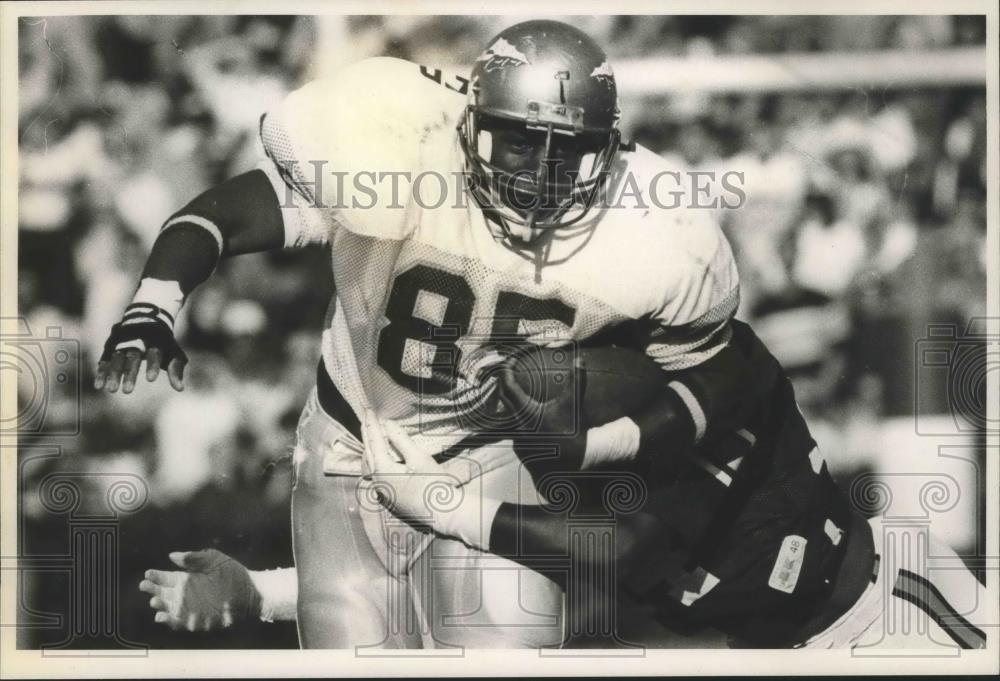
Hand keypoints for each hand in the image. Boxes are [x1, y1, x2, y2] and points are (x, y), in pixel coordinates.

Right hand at [95, 303, 187, 392]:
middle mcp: (137, 339)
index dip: (152, 365)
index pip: (154, 353)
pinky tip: (99, 386)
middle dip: (129, 373)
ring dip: (114, 374)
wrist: (147, 319)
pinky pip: (105, 359)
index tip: (151, 379)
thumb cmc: (163, 343)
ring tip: (112, 390)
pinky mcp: (111, 345)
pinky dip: (102, 372)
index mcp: (155, 340)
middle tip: (127, 391)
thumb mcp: (174, 353)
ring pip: (117, 358)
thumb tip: (180, 389)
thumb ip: (176, 370)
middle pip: (132, 357)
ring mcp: (122, 342)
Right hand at [139, 549, 260, 631]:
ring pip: (168, 609)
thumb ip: (194, 558)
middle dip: (153, 590)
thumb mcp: (214, 560)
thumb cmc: (233, 573)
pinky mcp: (196, 622)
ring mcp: (190, 609)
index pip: (166, 578)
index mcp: (187, 579)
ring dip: (159, 607)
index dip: (156, 576)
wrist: (251, 592)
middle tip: (145, 586)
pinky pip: (179, 624)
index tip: (148, 573)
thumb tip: (172, 555)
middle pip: (163, 594)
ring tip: (154, 601)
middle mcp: (185, 595)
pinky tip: (162, 617)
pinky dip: (169, 622)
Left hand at [361, 412, 462, 525]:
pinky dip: (374, 460)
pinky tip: (379, 458)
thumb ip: (400, 439)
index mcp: (383, 469)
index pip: (374, 440)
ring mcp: (383, 490)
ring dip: (369, 448)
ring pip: (369, 465)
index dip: (371, 424)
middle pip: (368, 452)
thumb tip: (386, 423)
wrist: (443, 513)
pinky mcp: (390, 496)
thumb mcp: (419, 457)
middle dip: (367, 434)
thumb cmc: (433, 483)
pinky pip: (375, 474)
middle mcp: (378, 480)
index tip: (367, 409)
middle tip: (366, 418)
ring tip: (370, 436)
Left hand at [495, 360, 588, 466]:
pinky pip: (515, 432)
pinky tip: (532, 421)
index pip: (507, 386)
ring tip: (522, 395)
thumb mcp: (574, 404)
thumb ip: (576, 380)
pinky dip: (521, 422)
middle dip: (506, 384)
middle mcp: (517, 426)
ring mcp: (517, 441)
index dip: (506, 371)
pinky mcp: (521, 452)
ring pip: (509, 416)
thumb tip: (580, 360)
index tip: (511, 361)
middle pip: (503, 398)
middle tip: (512, 372)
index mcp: (526, 412)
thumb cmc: (574, 433)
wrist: (575, 464)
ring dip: (514, 405)